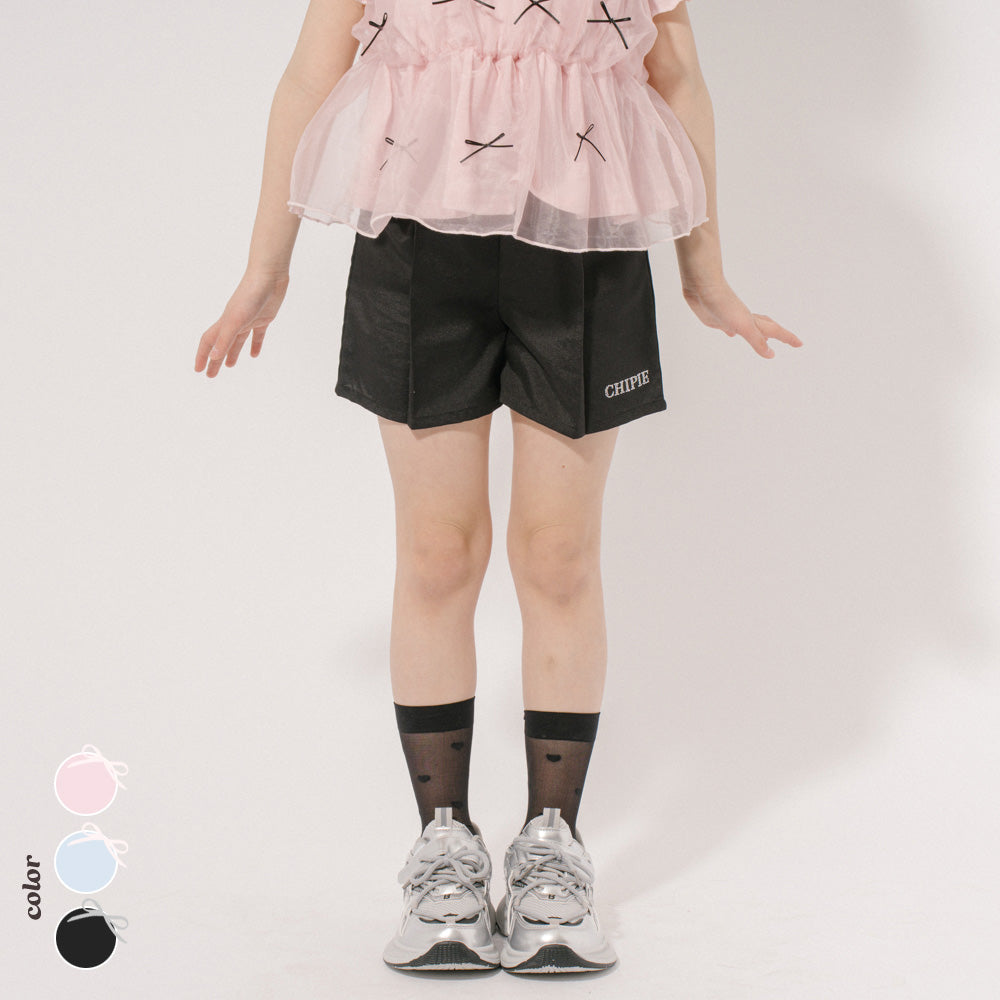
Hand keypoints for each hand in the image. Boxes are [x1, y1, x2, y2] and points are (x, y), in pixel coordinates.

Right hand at [194, 267, 290, 376]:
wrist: (269, 276)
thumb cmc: (251, 295)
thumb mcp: (237, 319)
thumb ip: (225, 338)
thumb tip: (214, 357)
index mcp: (225, 322)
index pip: (209, 342)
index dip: (202, 356)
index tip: (198, 370)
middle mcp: (234, 322)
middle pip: (221, 344)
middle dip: (215, 360)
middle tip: (211, 375)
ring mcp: (248, 320)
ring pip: (237, 341)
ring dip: (232, 353)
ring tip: (230, 366)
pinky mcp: (263, 318)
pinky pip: (257, 335)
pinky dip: (255, 345)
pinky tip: (254, 354)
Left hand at [681, 278, 801, 358]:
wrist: (703, 288)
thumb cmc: (723, 304)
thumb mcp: (743, 327)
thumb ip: (756, 341)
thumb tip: (771, 355)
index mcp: (753, 321)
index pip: (775, 331)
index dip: (788, 338)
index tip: (800, 344)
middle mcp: (745, 318)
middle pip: (766, 327)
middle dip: (778, 334)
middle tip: (787, 340)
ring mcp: (731, 317)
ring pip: (750, 326)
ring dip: (757, 333)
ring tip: (763, 340)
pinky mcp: (717, 317)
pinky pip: (729, 326)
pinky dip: (733, 330)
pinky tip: (730, 332)